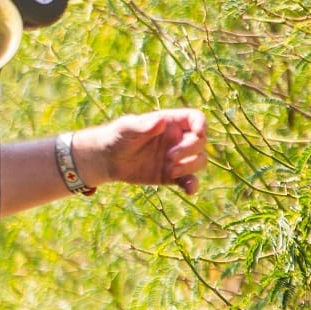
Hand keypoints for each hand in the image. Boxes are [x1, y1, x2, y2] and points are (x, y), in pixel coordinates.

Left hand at [83, 107, 207, 194]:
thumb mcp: (127, 129)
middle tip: (169, 157)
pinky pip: (189, 180)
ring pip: (199, 161)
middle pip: (200, 142)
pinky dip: (192, 185)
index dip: (201, 124)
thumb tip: (160, 122)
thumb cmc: (118, 137)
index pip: (195, 118)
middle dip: (190, 150)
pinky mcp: (172, 175)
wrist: (109, 159)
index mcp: (170, 122)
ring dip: (190, 167)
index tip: (198, 133)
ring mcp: (177, 158)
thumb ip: (143, 126)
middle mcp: (178, 139)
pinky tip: (189, 190)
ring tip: (169, 170)